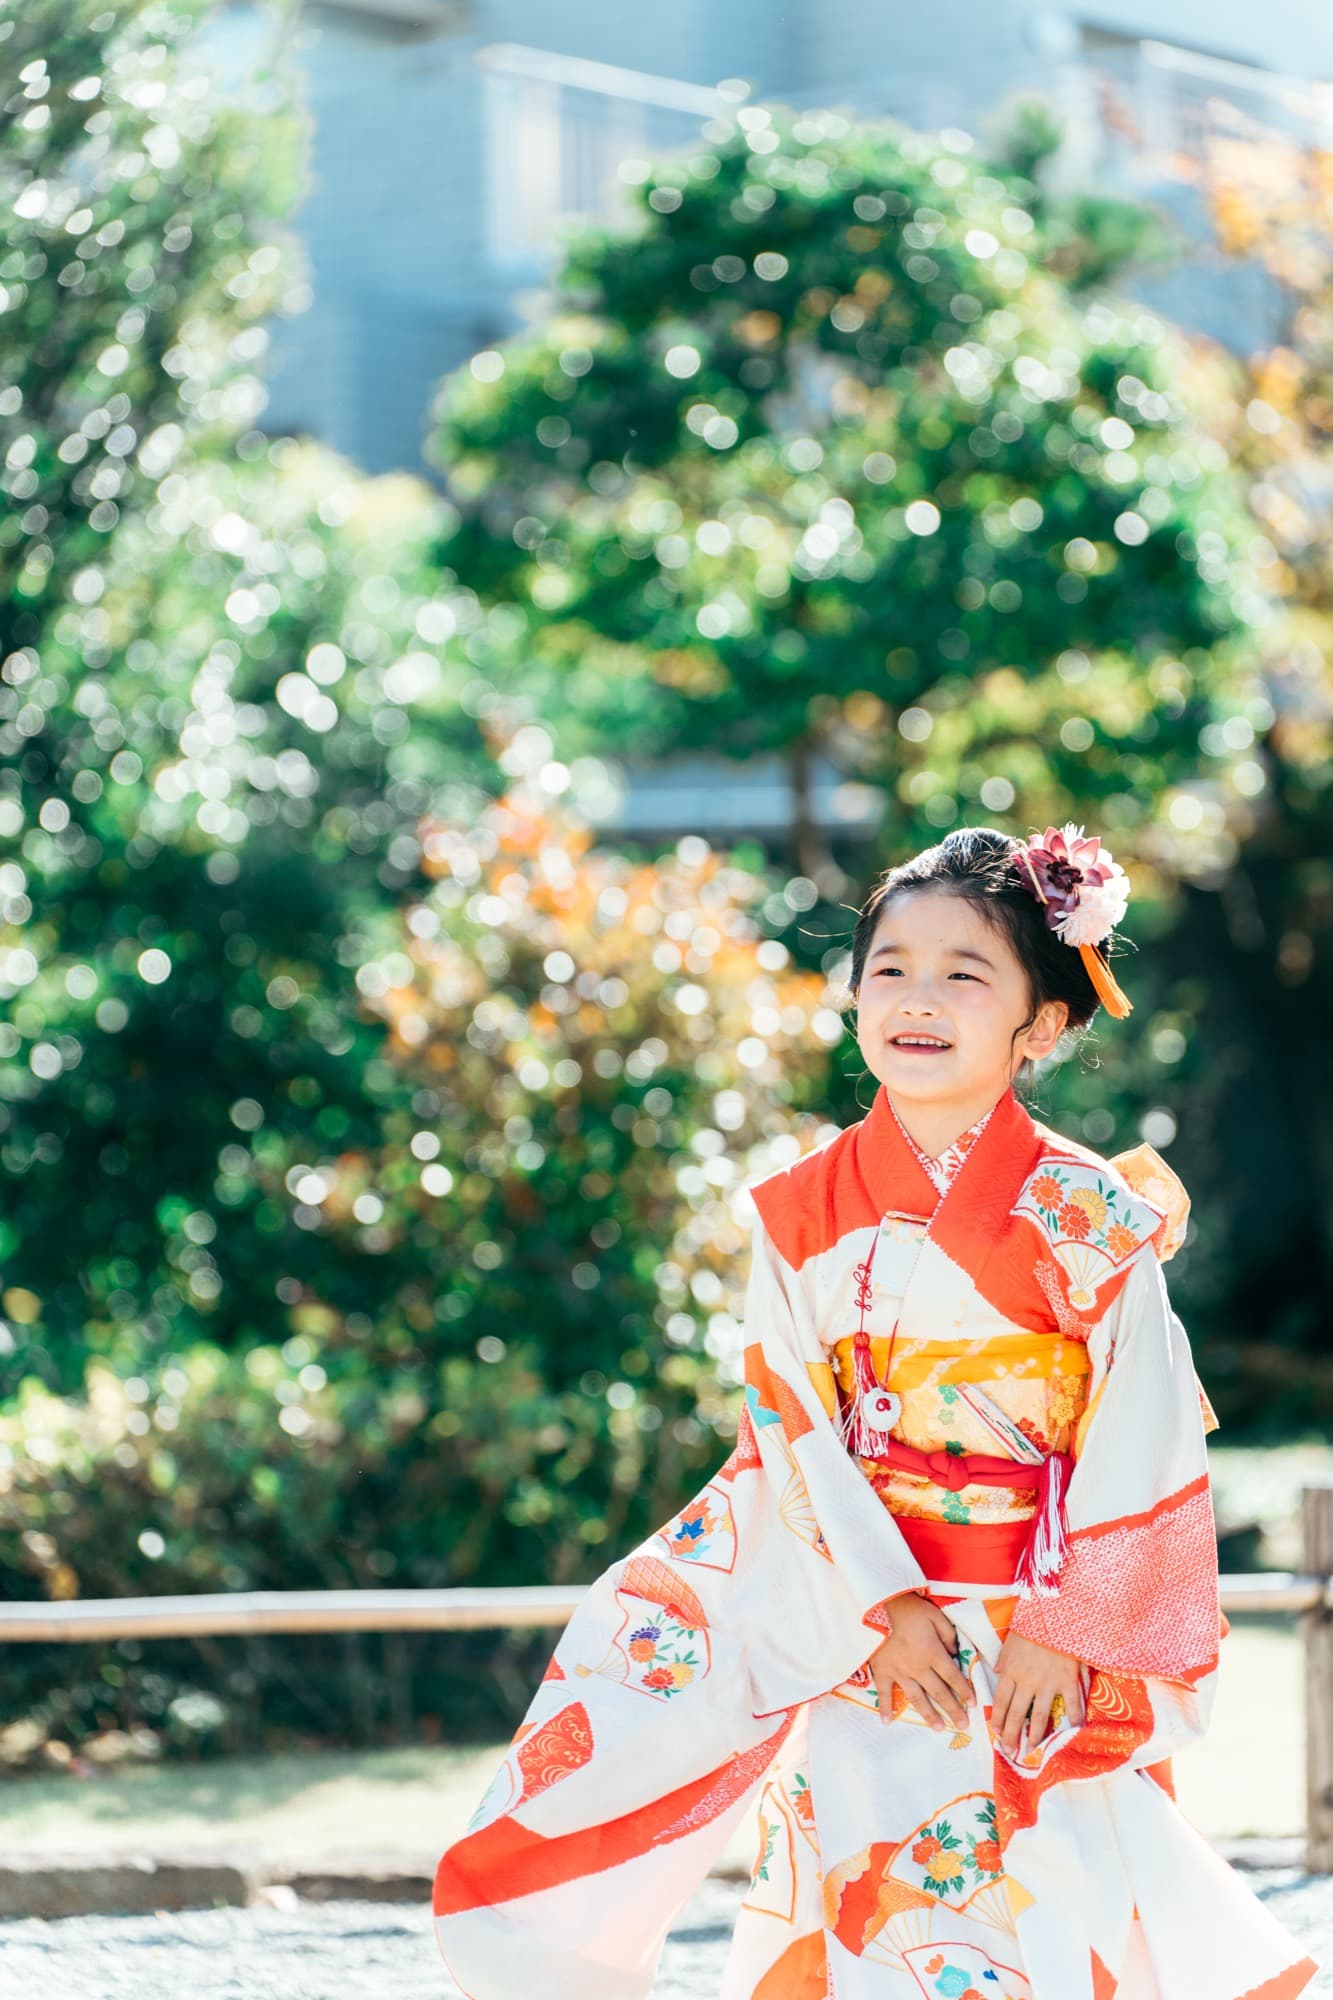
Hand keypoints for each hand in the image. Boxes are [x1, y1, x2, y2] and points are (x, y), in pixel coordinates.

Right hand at [866, 1591, 975, 1730]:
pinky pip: (884, 1692)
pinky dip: (885, 1708)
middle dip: (952, 1709)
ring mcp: (898, 1671)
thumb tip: (954, 1653)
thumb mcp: (934, 1615)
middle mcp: (917, 1667)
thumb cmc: (907, 1608)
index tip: (973, 1704)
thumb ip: (948, 1635)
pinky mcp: (882, 1670)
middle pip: (938, 1692)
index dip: (964, 1690)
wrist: (876, 1605)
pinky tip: (887, 1722)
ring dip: (928, 1714)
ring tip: (938, 1728)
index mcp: (932, 1652)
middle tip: (963, 1725)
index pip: (952, 1676)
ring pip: (916, 1698)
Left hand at [991, 1631, 1084, 1755]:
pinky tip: (1074, 1734)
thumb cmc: (1032, 1623)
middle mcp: (1027, 1682)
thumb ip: (1004, 1659)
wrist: (1056, 1613)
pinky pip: (1071, 1706)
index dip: (998, 1719)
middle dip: (1011, 1734)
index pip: (1001, 1701)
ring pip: (1040, 1717)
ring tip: (1031, 1750)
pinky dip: (1074, 1721)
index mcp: (1011, 1670)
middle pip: (1017, 1714)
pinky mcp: (1067, 1682)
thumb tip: (997, 1672)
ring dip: (1035, 1736)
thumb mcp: (1010, 1639)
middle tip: (1009, 1750)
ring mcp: (1048, 1684)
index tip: (996, 1732)